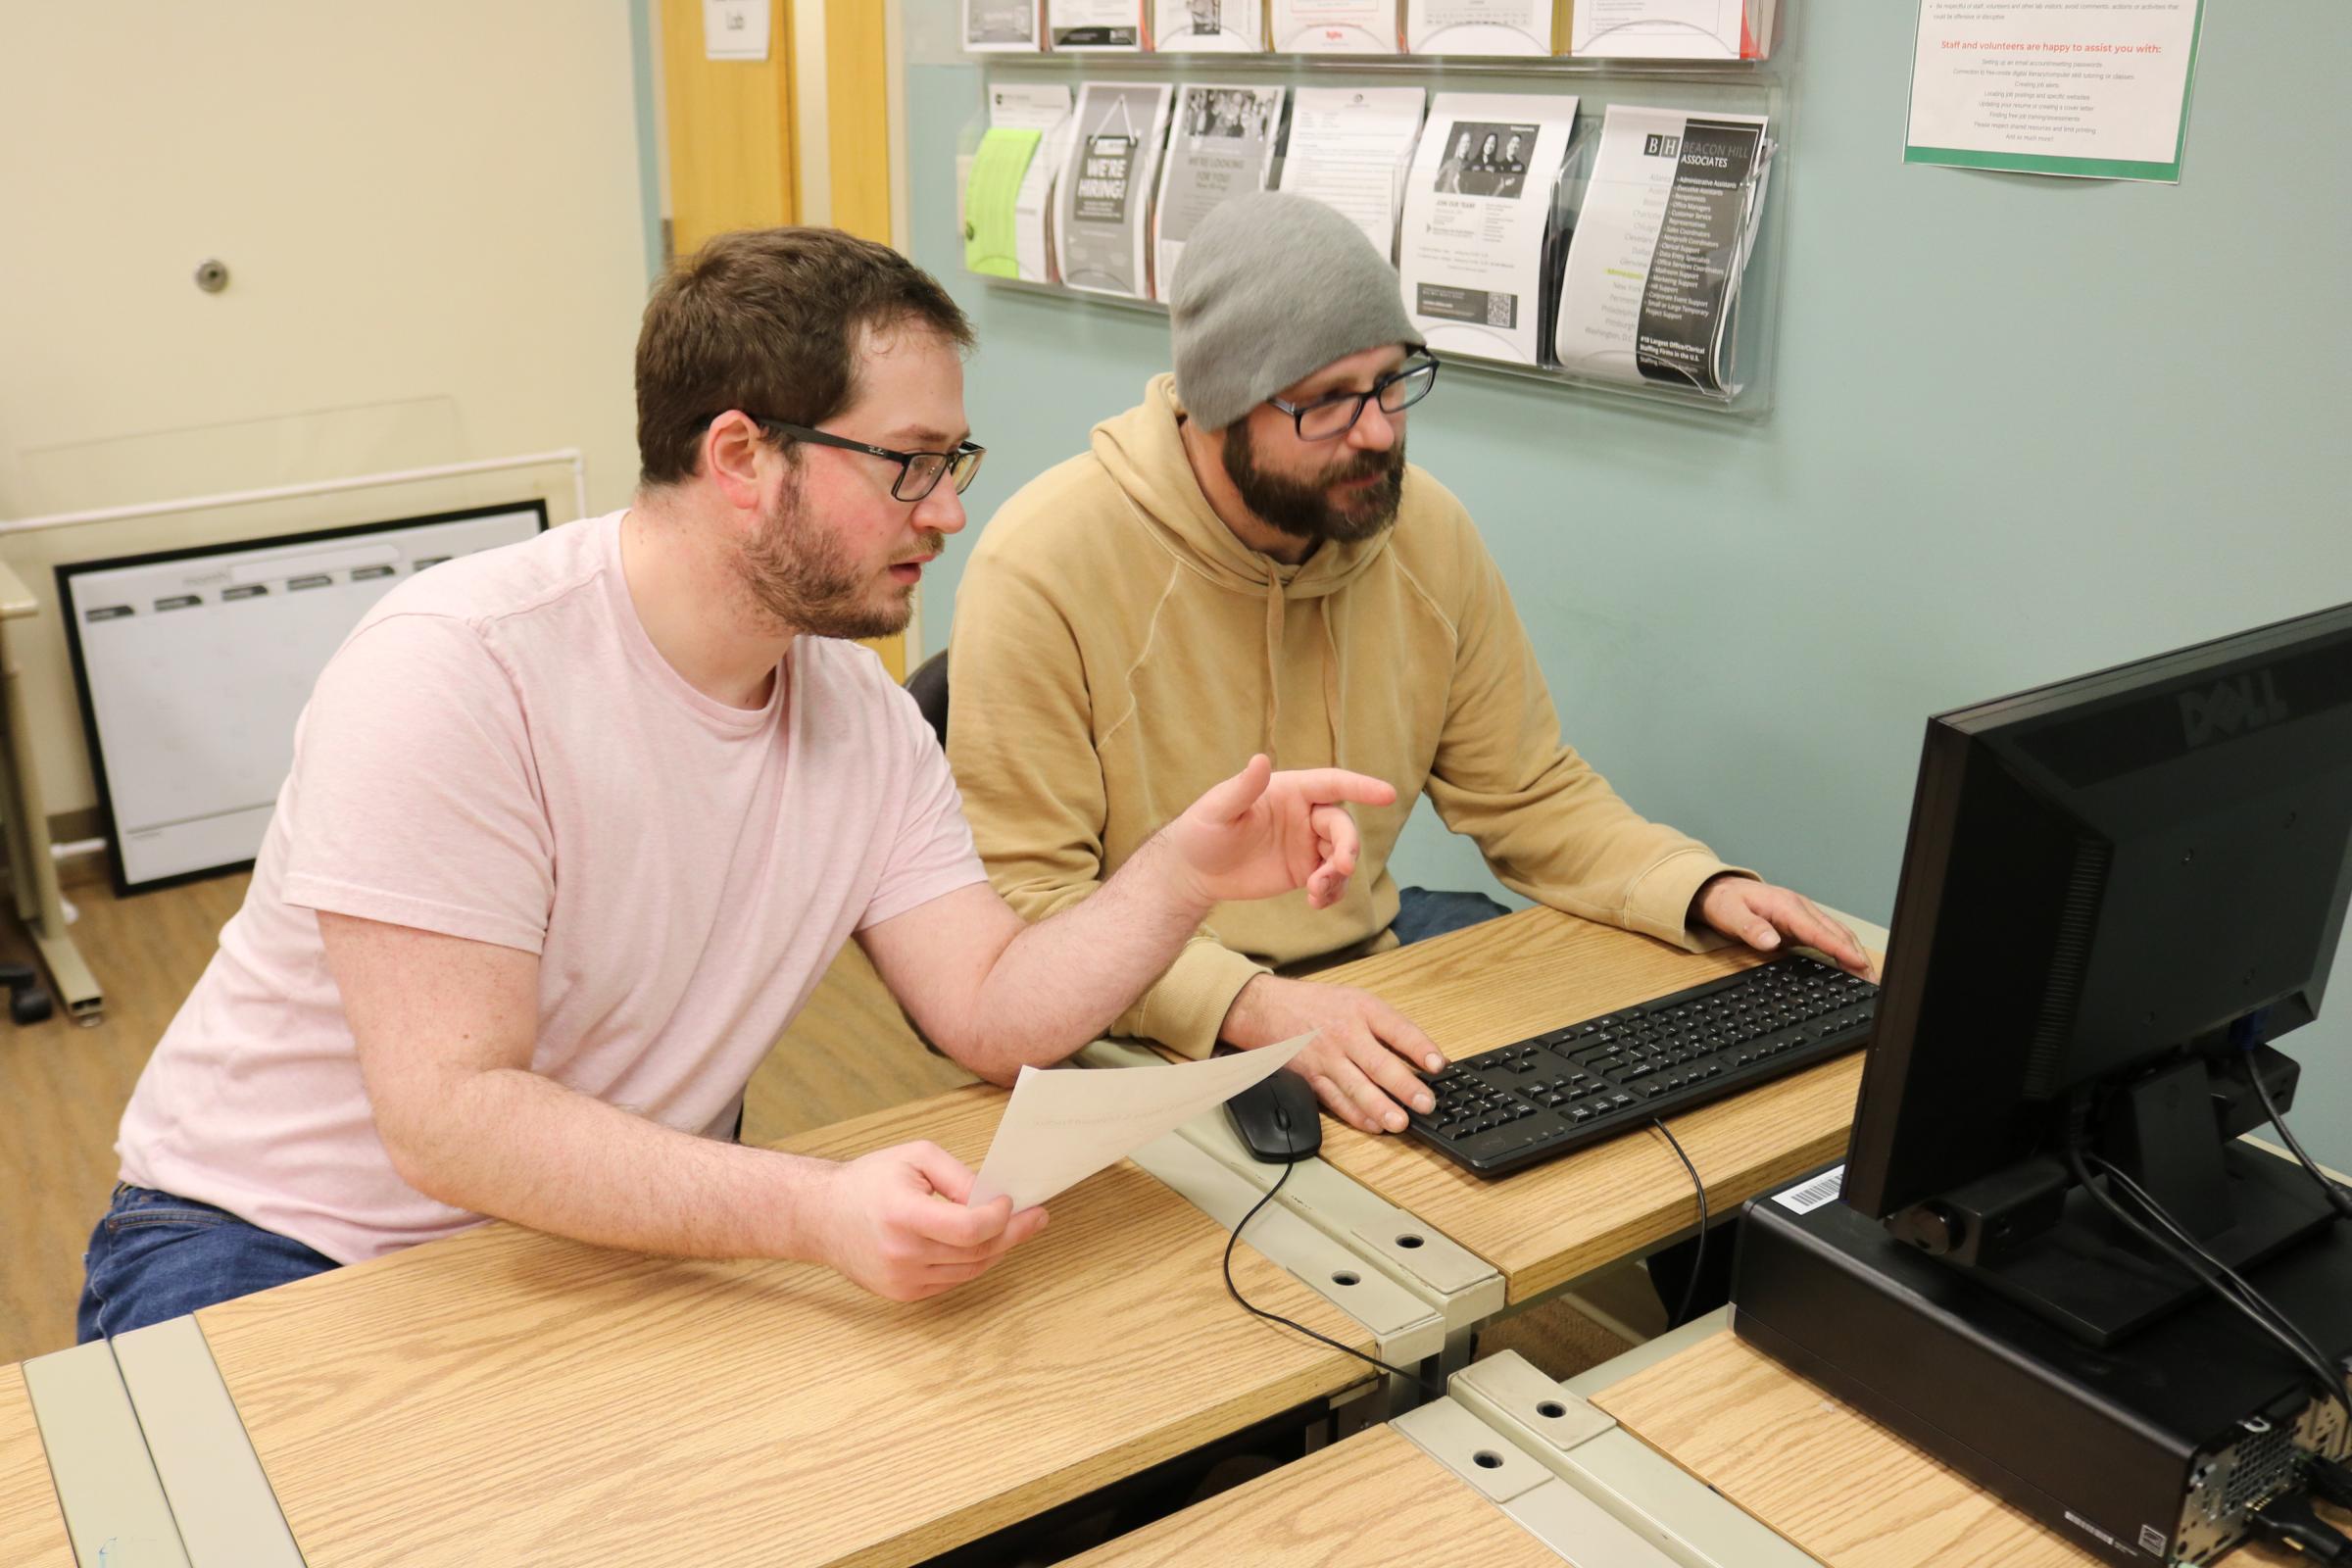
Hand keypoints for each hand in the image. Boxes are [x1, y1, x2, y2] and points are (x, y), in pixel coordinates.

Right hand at [810, 1140, 1047, 1301]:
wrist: (821, 1216)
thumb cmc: (868, 1181)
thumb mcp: (916, 1157)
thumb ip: (959, 1175)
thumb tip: (993, 1198)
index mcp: (902, 1214)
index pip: (968, 1229)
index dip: (1000, 1218)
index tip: (1012, 1202)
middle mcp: (901, 1253)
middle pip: (976, 1253)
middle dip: (1011, 1234)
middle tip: (1034, 1217)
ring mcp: (901, 1280)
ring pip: (969, 1271)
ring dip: (995, 1250)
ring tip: (1011, 1228)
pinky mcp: (903, 1294)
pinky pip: (952, 1281)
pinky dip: (971, 1263)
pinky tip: (980, 1244)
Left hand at [1162, 754, 1395, 909]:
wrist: (1195, 872)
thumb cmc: (1202, 831)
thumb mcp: (1218, 809)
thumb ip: (1243, 788)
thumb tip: (1261, 759)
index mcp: (1290, 790)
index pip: (1333, 784)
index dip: (1361, 787)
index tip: (1388, 794)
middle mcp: (1304, 814)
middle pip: (1342, 826)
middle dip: (1348, 847)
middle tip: (1341, 868)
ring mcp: (1306, 844)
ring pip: (1341, 856)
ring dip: (1338, 875)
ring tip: (1316, 892)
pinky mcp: (1303, 871)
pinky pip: (1331, 880)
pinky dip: (1332, 892)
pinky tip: (1316, 902)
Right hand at [1224, 974, 1443, 1133]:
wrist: (1267, 1008)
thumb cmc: (1317, 1005)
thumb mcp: (1356, 1000)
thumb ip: (1386, 1026)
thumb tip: (1421, 1056)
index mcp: (1361, 1010)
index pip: (1397, 1029)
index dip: (1420, 1048)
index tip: (1439, 1065)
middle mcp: (1345, 1034)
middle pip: (1379, 1063)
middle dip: (1404, 1086)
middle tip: (1425, 1103)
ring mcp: (1326, 1058)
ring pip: (1356, 1087)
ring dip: (1380, 1107)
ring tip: (1400, 1122)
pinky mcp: (1311, 1078)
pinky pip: (1335, 1100)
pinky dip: (1355, 1115)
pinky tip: (1372, 1125)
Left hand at [1694, 876, 1874, 977]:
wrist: (1719, 888)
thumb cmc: (1725, 902)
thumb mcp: (1731, 915)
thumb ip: (1751, 929)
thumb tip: (1771, 942)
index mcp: (1786, 907)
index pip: (1818, 931)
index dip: (1840, 949)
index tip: (1859, 963)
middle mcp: (1800, 909)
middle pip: (1836, 932)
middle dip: (1857, 955)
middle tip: (1873, 978)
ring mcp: (1803, 915)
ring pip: (1837, 933)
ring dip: (1854, 953)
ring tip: (1869, 975)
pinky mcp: (1801, 922)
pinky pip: (1828, 935)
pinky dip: (1843, 949)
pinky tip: (1850, 963)